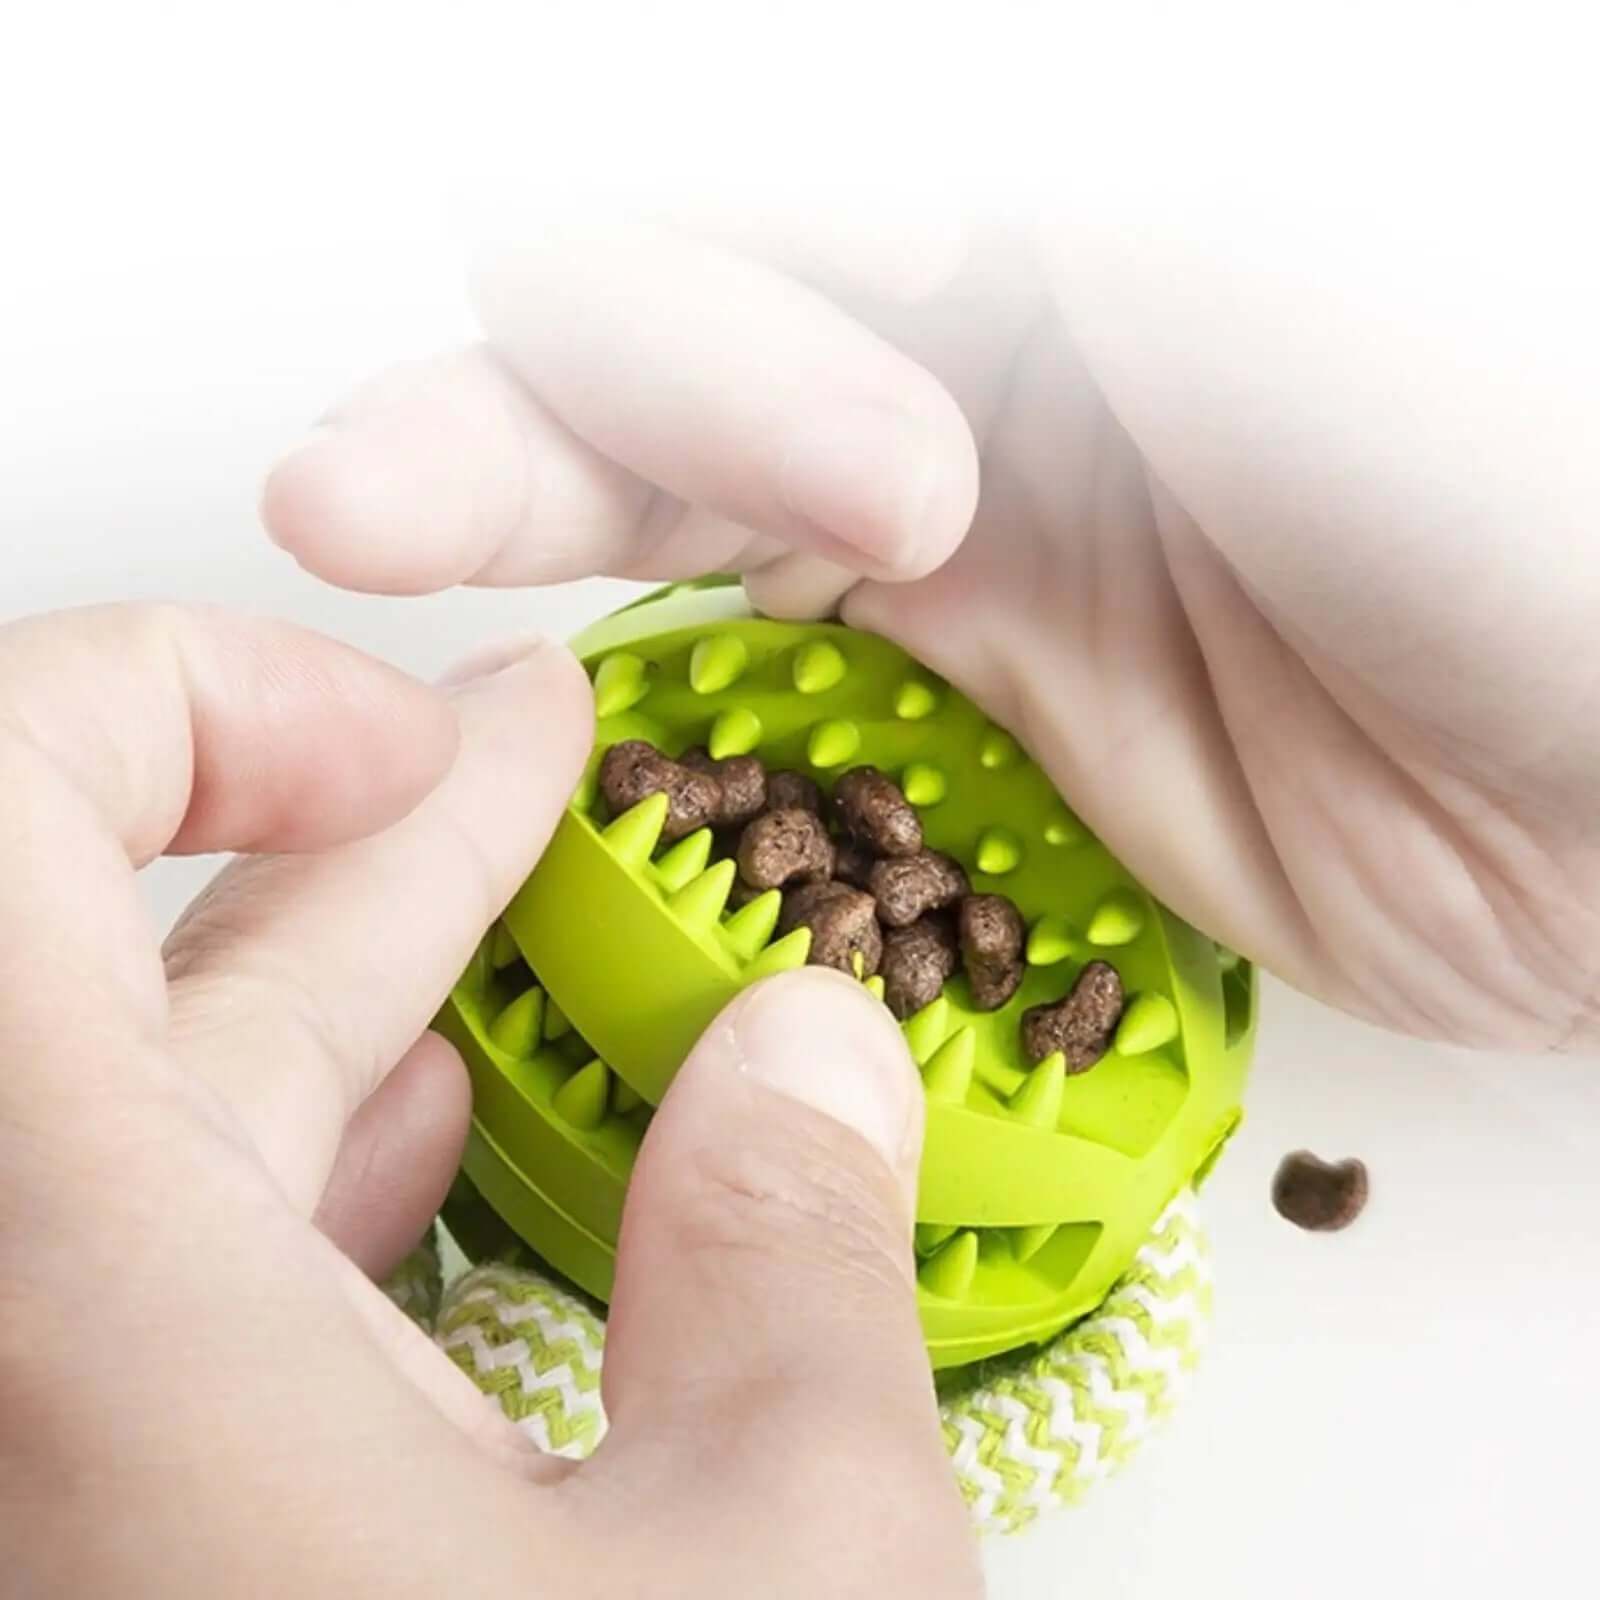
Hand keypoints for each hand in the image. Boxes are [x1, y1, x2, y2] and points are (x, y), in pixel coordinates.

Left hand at [0, 606, 979, 1597]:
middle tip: (514, 752)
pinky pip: (142, 1286)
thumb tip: (807, 1053)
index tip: (422, 742)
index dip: (186, 704)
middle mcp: (14, 1378)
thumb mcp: (778, 1566)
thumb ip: (790, 1262)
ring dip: (334, 991)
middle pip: (102, 975)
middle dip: (352, 832)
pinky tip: (420, 1135)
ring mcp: (51, 1465)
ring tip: (498, 901)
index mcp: (86, 1316)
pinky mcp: (115, 1542)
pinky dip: (287, 1172)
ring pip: (140, 1130)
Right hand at [264, 213, 1599, 1051]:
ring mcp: (941, 516)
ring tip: (367, 519)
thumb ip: (997, 179)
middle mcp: (962, 328)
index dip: (711, 240)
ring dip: (506, 491)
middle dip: (601, 372)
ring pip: (658, 478)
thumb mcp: (1251, 246)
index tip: (864, 308)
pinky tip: (544, 685)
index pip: (745, 165)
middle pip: (663, 308)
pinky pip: (733, 652)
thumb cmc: (1512, 474)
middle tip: (667, 486)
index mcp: (1030, 185)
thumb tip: (810, 186)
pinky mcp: (946, 686)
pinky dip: (632, 668)